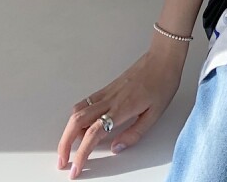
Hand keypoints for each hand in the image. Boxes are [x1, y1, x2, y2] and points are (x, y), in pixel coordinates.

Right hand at [57, 44, 185, 178]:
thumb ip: (135, 133)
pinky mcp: (108, 87)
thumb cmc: (163, 82)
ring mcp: (107, 92)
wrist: (163, 57)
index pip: (93, 134)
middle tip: (63, 160)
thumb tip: (116, 148)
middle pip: (76, 122)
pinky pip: (86, 102)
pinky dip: (77, 116)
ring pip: (78, 111)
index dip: (81, 154)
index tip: (76, 168)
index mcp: (122, 108)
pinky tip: (81, 124)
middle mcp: (110, 100)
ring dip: (68, 130)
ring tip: (71, 145)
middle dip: (64, 144)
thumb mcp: (156, 113)